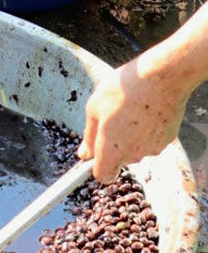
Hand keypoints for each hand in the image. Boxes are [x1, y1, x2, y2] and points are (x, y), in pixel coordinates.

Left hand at [78, 58, 188, 182]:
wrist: (161, 77)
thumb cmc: (125, 89)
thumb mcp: (95, 107)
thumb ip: (89, 135)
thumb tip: (85, 154)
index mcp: (112, 150)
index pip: (104, 175)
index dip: (98, 165)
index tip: (95, 152)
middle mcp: (133, 155)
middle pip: (120, 158)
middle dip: (115, 141)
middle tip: (113, 115)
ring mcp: (153, 148)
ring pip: (136, 147)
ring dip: (132, 133)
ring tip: (131, 107)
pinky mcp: (167, 139)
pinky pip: (152, 138)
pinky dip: (148, 128)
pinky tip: (146, 108)